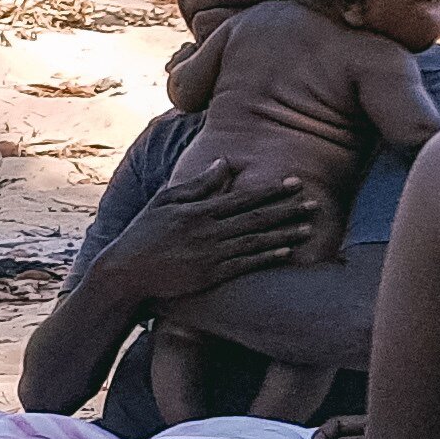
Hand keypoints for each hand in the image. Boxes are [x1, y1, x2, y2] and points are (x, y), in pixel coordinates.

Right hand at [104, 159, 322, 305]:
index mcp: (198, 211)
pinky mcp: (209, 276)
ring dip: (285, 234)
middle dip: (288, 210)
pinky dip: (267, 257)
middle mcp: (208, 232)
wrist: (124, 274)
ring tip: (309, 227)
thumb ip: (197, 184)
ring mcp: (210, 255)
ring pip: (256, 241)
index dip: (272, 190)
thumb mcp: (165, 201)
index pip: (244, 197)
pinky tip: (286, 252)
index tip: (295, 182)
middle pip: (257, 218)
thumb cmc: (142, 234)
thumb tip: (223, 163)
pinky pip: (245, 264)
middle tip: (314, 203)